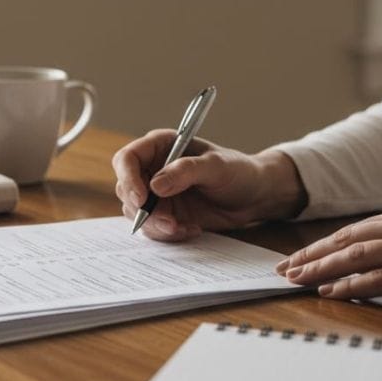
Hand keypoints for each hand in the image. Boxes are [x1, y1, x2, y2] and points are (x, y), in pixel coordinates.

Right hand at [112, 129, 306, 240]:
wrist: (254, 196)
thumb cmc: (238, 171)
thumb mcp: (217, 166)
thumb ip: (186, 171)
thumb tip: (156, 185)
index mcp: (160, 146)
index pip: (127, 159)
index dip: (128, 178)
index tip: (142, 199)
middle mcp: (152, 169)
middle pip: (127, 190)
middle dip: (145, 210)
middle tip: (170, 222)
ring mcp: (156, 193)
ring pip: (136, 213)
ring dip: (157, 225)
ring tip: (185, 227)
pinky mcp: (164, 213)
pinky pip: (152, 227)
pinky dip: (168, 233)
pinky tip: (192, 229)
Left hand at [277, 202, 381, 304]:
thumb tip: (353, 261)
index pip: (352, 230)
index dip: (319, 246)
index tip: (293, 259)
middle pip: (347, 240)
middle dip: (311, 256)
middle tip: (283, 270)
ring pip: (357, 256)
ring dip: (322, 269)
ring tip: (297, 280)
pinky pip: (380, 278)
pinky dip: (351, 285)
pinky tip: (330, 292)